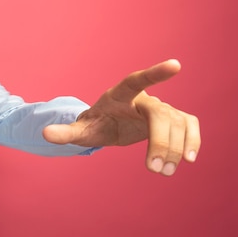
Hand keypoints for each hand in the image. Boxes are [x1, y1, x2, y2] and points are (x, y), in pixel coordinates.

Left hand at [42, 59, 200, 175]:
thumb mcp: (80, 130)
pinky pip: (189, 125)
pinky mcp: (172, 120)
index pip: (137, 81)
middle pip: (159, 114)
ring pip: (177, 122)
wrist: (109, 124)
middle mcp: (143, 99)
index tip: (175, 65)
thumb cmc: (94, 123)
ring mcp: (160, 108)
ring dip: (175, 148)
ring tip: (164, 171)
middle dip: (160, 141)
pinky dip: (192, 140)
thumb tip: (45, 134)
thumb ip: (65, 133)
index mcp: (119, 96)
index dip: (154, 74)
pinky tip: (188, 159)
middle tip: (153, 169)